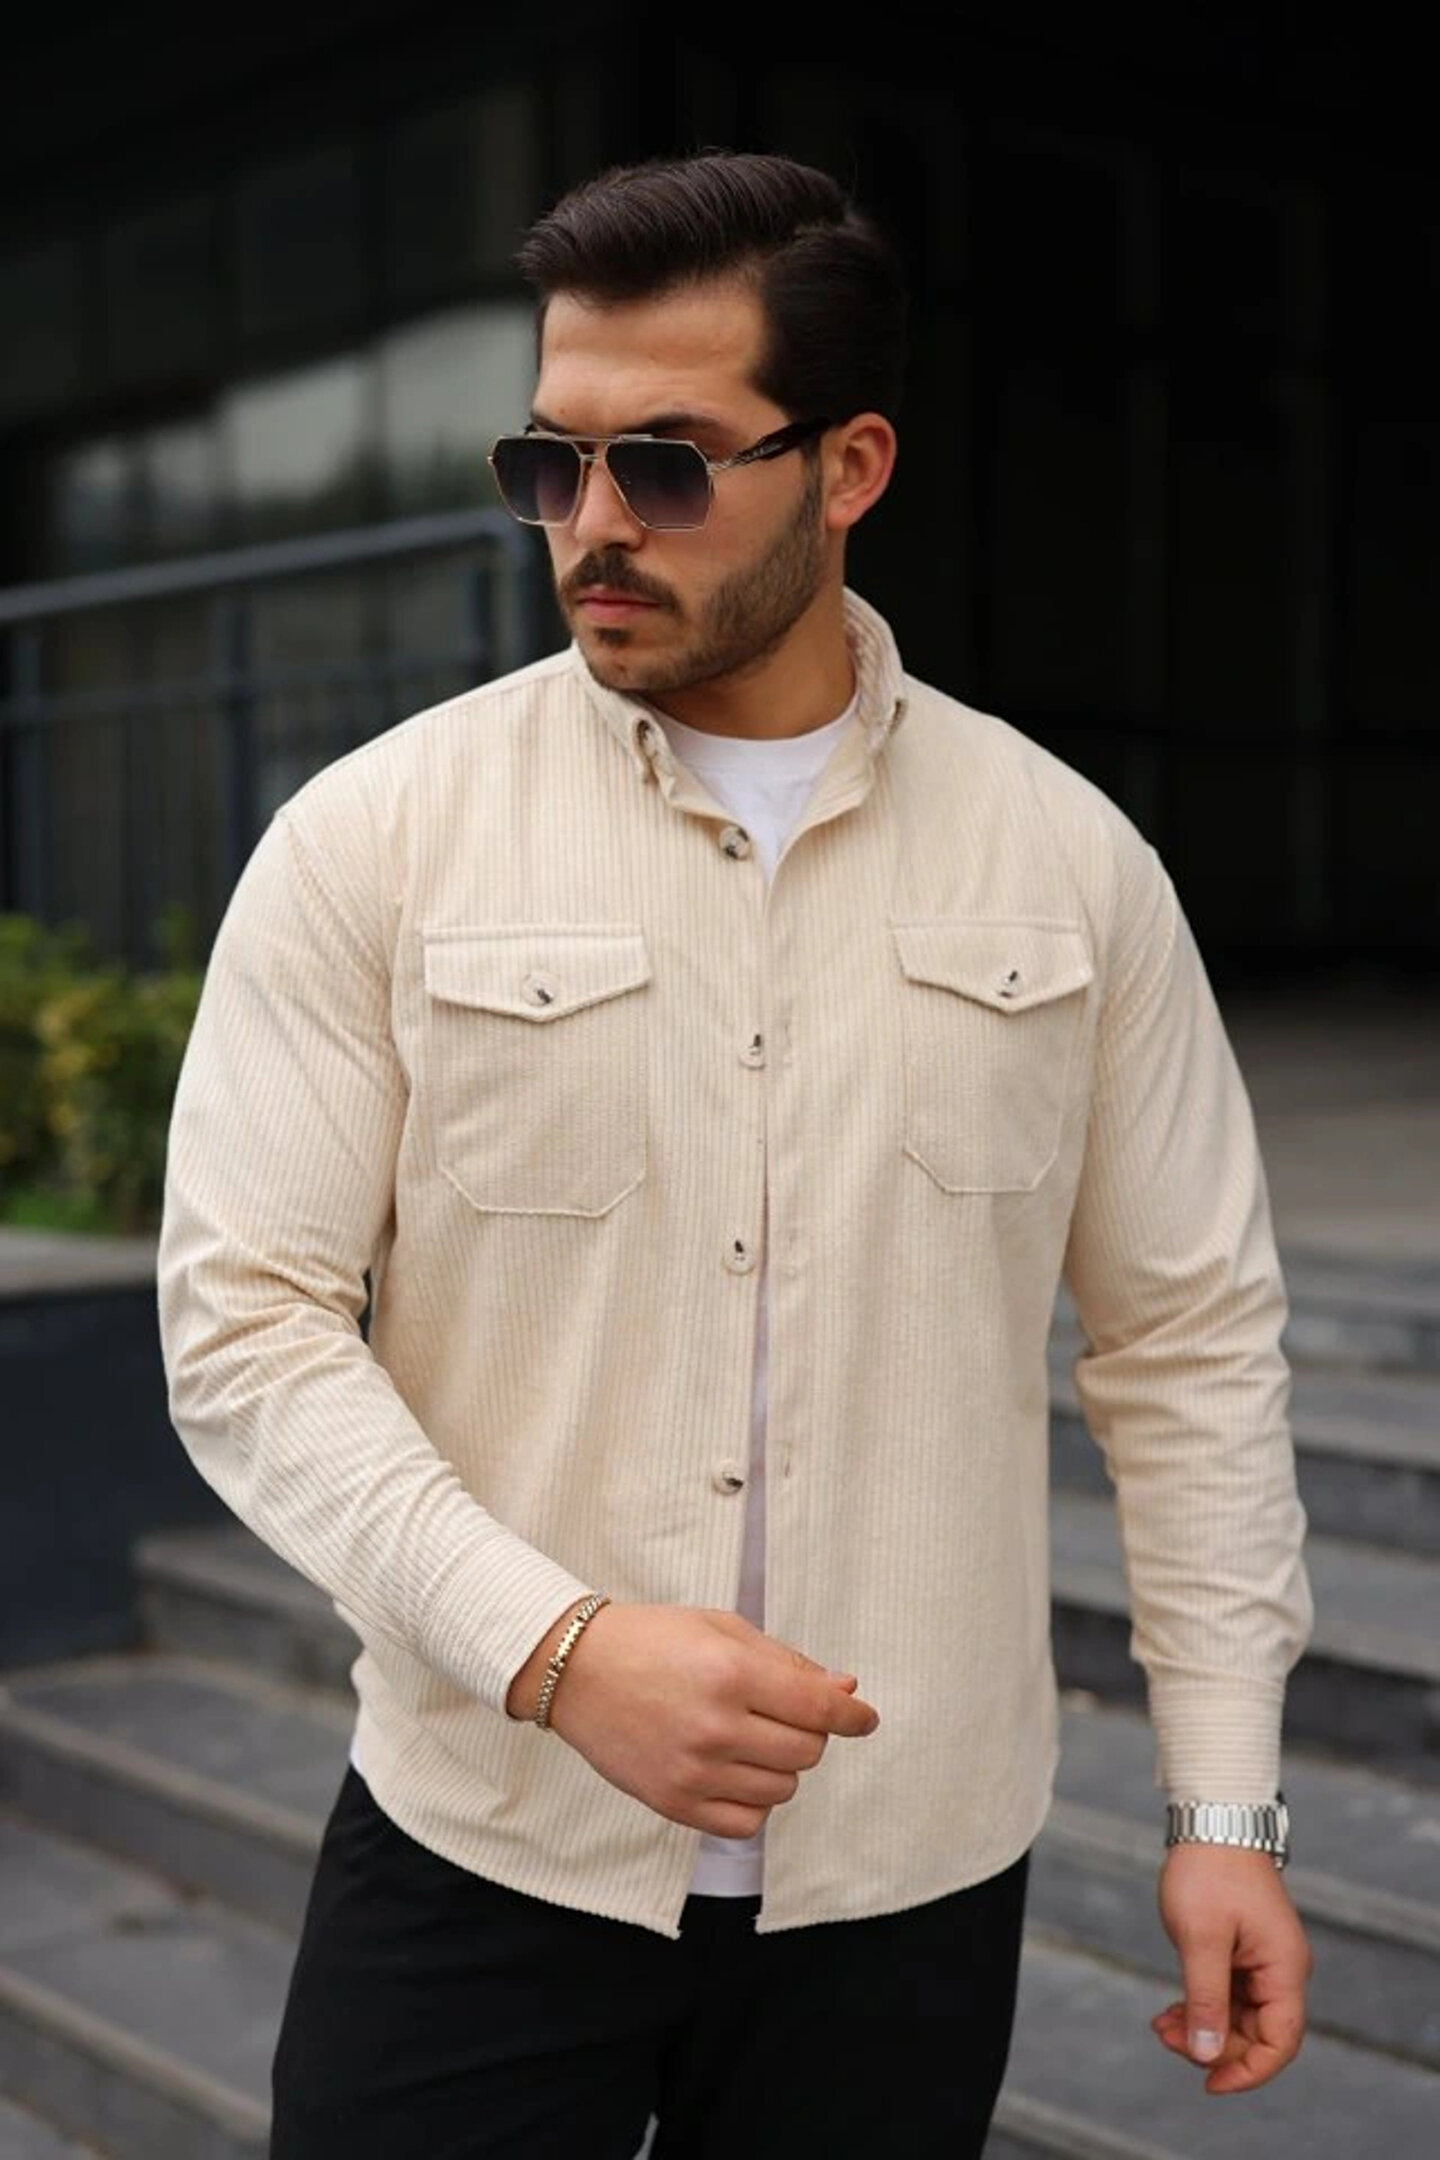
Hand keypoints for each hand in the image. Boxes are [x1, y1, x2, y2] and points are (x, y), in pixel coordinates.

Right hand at [508, 1602, 879, 1836]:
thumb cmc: (652, 1640)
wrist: (576, 1671)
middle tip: (782, 1714)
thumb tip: (845, 1692)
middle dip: (809, 1733)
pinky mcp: (674, 1804)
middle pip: (807, 1751)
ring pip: (782, 1788)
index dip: (853, 1717)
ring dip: (780, 1764)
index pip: (820, 1710)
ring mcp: (695, 1771)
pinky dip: (754, 1801)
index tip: (865, 1719)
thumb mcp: (723, 1628)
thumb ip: (788, 1662)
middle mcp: (717, 1726)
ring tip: (747, 1737)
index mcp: (732, 1672)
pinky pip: (747, 1823)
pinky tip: (736, 1772)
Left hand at [1153, 1844, 1312, 2092]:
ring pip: (1238, 2015)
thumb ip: (1205, 1999)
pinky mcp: (1242, 1950)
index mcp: (1283, 1968)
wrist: (1211, 1818)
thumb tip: (1207, 2053)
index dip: (1248, 2071)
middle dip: (1213, 2045)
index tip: (1209, 2083)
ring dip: (1202, 2027)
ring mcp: (1262, 1959)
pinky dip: (1201, 2005)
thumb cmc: (1209, 1871)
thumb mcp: (1201, 1940)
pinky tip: (1170, 2011)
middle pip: (1256, 2033)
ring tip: (1160, 2025)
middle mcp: (1280, 1968)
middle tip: (1165, 2037)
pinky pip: (1227, 1994)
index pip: (1279, 2041)